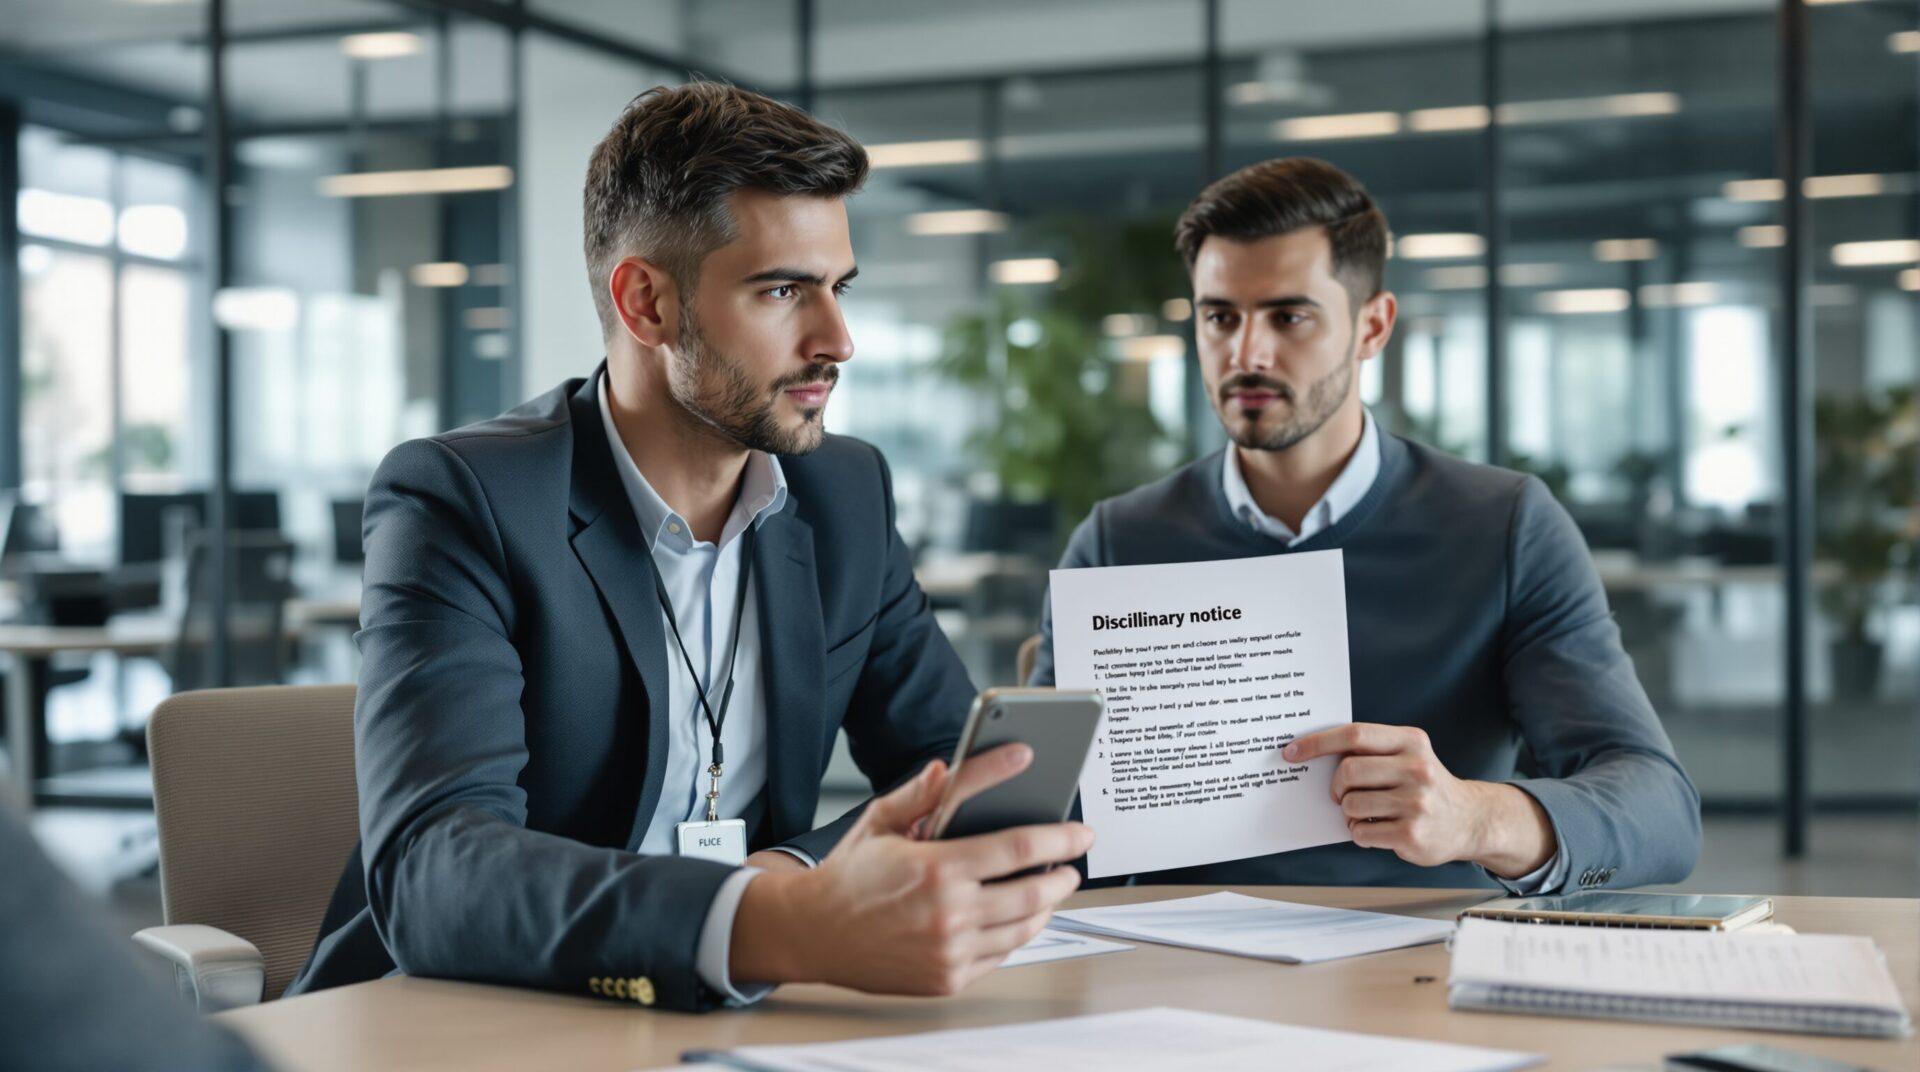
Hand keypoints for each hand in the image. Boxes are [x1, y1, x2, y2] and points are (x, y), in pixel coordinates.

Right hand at [730, 747, 1093, 995]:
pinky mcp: (947, 978)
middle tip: (1072, 863)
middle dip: (1063, 876)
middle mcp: (948, 915)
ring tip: (1049, 887)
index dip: (1059, 838)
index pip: (1018, 849)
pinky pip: (1001, 955)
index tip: (1080, 832)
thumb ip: (926, 792)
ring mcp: (950, 952)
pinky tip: (1016, 916)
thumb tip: (956, 764)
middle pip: (1033, 893)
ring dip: (1047, 906)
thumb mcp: (883, 820)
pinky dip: (1017, 933)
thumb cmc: (849, 876)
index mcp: (937, 869)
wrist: (812, 933)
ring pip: (1024, 929)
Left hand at [1285, 723, 1552, 875]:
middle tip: (1342, 794)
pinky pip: (1361, 833)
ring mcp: (1415, 803)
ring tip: (1369, 814)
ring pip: (1351, 805)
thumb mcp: (1409, 754)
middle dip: (1336, 786)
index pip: (1353, 735)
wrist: (1471, 820)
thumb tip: (1314, 752)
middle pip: (1348, 771)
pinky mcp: (1411, 833)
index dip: (1317, 743)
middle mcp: (1416, 769)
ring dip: (1350, 813)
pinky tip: (1379, 829)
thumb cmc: (1427, 785)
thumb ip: (1372, 750)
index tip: (1292, 752)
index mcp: (1411, 742)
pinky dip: (1361, 833)